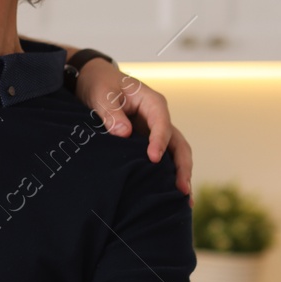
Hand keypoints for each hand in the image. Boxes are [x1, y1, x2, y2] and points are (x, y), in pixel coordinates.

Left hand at [75, 58, 193, 198]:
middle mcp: (159, 117)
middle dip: (182, 166)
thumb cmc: (101, 85)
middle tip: (182, 189)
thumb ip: (111, 113)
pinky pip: (162, 157)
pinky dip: (167, 174)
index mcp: (152, 103)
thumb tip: (124, 133)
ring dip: (180, 174)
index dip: (159, 141)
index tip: (153, 158)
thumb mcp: (102, 95)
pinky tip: (169, 194)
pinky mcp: (148, 140)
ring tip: (184, 200)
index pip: (162, 123)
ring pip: (174, 153)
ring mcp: (155, 130)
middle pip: (177, 142)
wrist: (95, 81)